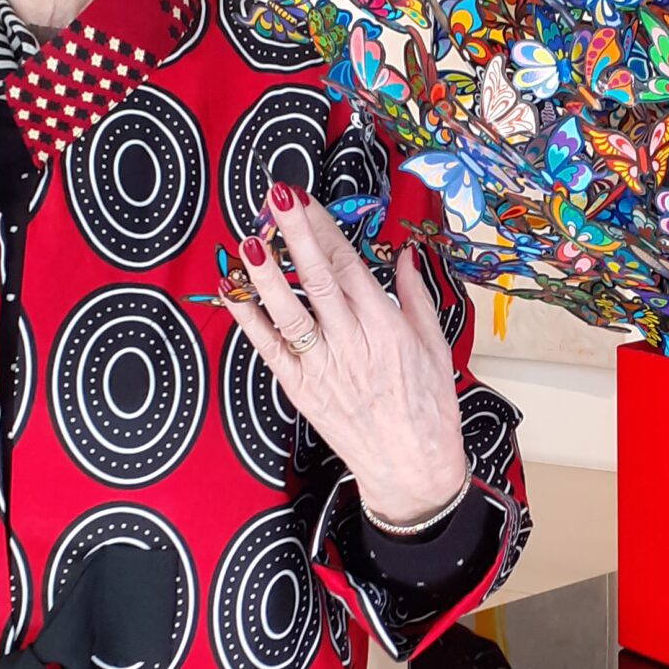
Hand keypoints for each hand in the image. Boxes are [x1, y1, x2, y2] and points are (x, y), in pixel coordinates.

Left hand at [229, 184, 469, 526]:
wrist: (412, 470)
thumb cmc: (428, 409)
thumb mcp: (436, 346)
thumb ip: (416, 296)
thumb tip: (406, 255)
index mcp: (387, 329)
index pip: (350, 268)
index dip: (325, 230)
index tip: (306, 198)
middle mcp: (352, 345)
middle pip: (318, 281)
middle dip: (296, 236)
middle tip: (276, 197)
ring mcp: (322, 369)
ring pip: (289, 314)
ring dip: (267, 276)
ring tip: (248, 240)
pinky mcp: (301, 390)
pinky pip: (269, 350)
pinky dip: (248, 320)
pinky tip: (232, 291)